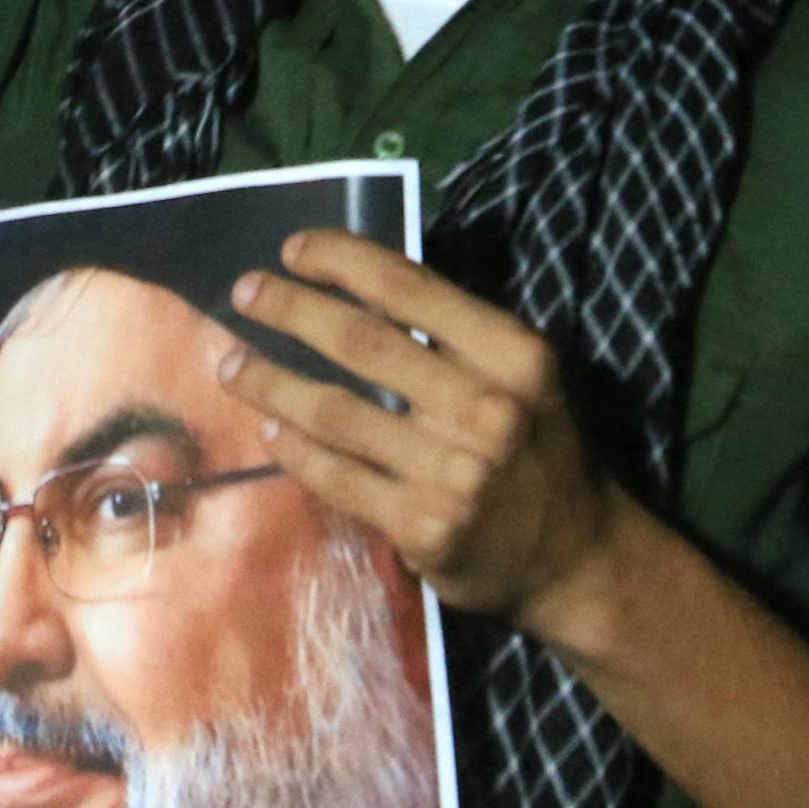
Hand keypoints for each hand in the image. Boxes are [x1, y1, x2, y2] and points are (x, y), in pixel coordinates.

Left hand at [219, 230, 620, 629]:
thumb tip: (360, 285)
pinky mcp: (423, 528)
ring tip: (231, 363)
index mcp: (515, 354)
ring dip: (271, 381)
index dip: (343, 261)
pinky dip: (294, 450)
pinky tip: (270, 429)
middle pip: (362, 342)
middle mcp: (487, 408)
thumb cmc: (542, 450)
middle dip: (291, 309)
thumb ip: (460, 334)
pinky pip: (338, 477)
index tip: (294, 249)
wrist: (576, 558)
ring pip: (336, 412)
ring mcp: (453, 473)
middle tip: (244, 293)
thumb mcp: (526, 375)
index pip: (411, 289)